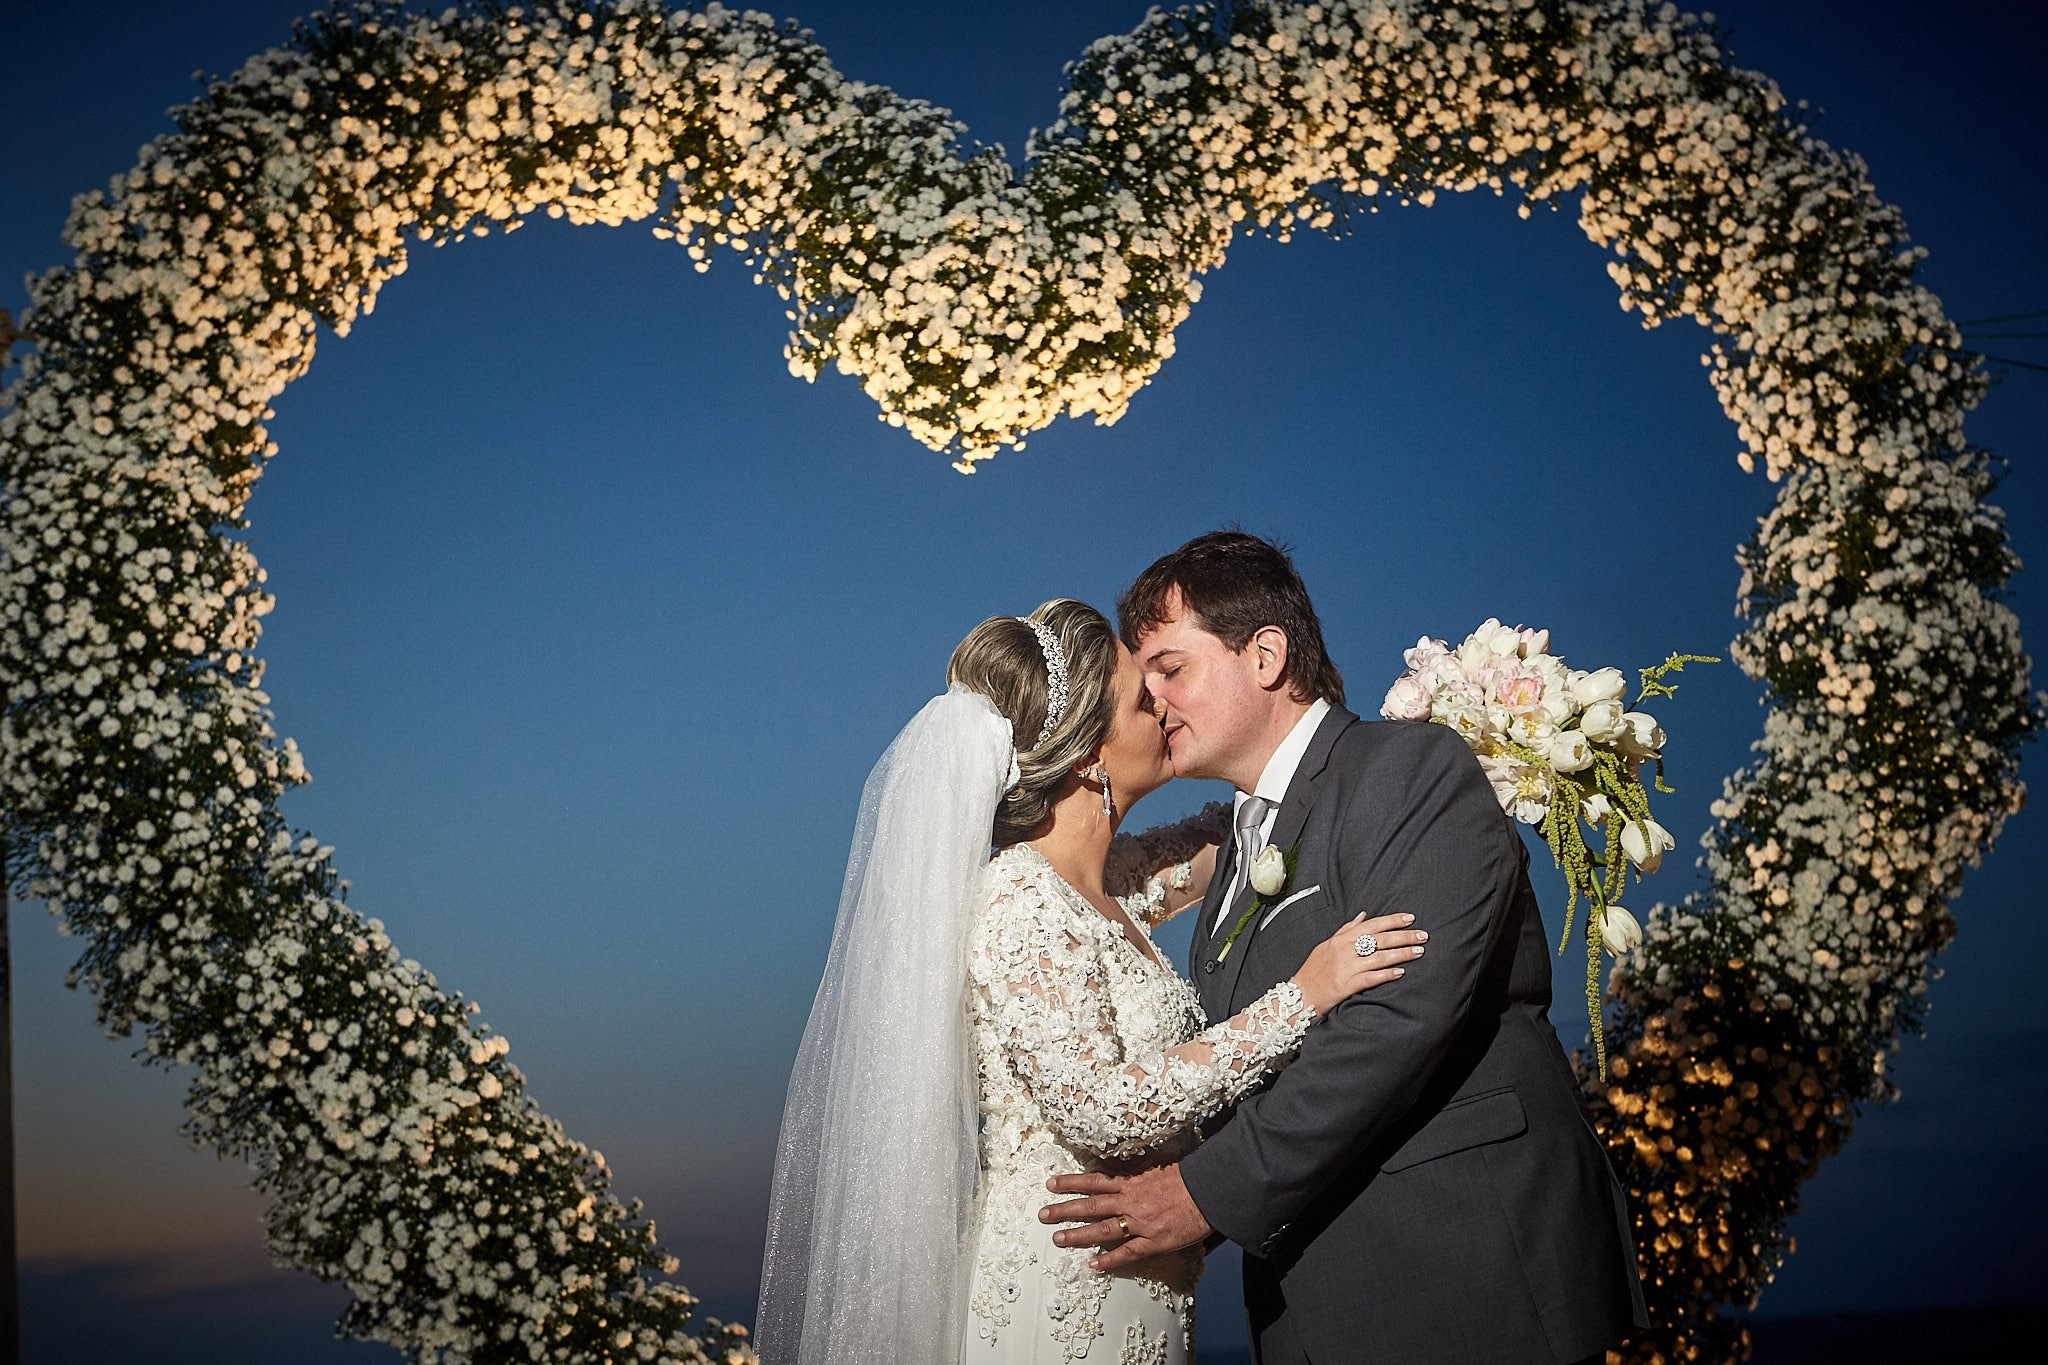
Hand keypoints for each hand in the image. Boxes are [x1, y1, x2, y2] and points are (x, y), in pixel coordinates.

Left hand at [1038, 1163, 1210, 1271]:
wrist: (1209, 1191)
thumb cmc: (1189, 1175)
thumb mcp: (1159, 1165)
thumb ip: (1139, 1170)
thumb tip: (1126, 1170)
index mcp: (1131, 1182)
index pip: (1094, 1181)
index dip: (1071, 1182)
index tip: (1051, 1183)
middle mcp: (1130, 1201)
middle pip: (1091, 1206)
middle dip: (1064, 1210)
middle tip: (1043, 1215)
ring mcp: (1140, 1223)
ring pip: (1102, 1230)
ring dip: (1078, 1235)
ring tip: (1057, 1239)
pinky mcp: (1154, 1242)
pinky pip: (1128, 1253)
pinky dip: (1110, 1260)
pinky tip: (1093, 1266)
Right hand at [1290, 911, 1425, 1014]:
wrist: (1299, 996)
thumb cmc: (1313, 971)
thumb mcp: (1326, 945)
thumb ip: (1346, 930)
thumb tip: (1363, 915)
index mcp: (1341, 939)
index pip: (1371, 925)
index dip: (1392, 920)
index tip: (1410, 918)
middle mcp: (1345, 950)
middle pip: (1380, 939)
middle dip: (1404, 936)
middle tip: (1423, 935)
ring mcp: (1347, 967)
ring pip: (1380, 957)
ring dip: (1402, 954)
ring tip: (1419, 952)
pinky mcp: (1348, 985)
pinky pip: (1372, 977)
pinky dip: (1387, 974)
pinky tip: (1401, 972)